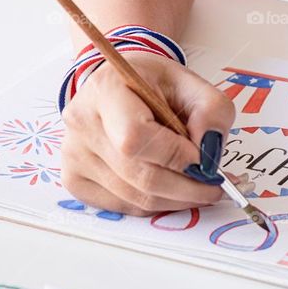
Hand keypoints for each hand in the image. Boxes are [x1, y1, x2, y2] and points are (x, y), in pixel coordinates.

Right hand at [60, 50, 235, 214]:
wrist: (118, 86)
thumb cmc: (151, 84)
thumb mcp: (190, 82)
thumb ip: (211, 110)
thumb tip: (209, 150)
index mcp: (106, 88)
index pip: (135, 137)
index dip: (174, 155)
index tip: (204, 160)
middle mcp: (81, 122)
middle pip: (138, 175)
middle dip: (186, 187)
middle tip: (214, 186)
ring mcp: (73, 154)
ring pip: (133, 197)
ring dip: (175, 199)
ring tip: (198, 186)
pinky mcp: (74, 178)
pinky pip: (122, 206)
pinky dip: (154, 204)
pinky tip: (170, 189)